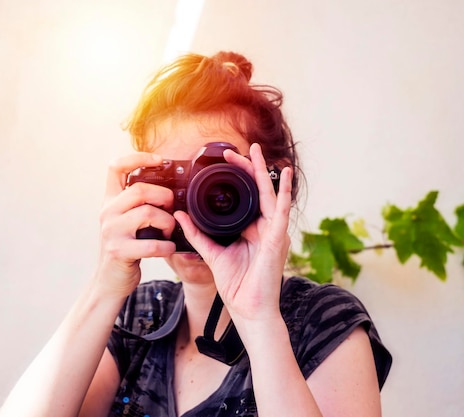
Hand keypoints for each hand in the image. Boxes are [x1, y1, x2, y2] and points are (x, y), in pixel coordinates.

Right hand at [95, 152, 176, 296]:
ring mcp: (111, 231)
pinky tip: (168, 248)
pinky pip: (151, 244)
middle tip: (172, 209)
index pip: (116, 167)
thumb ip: (139, 204)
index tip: (159, 160)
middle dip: (164, 197)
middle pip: (140, 190)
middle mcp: (107, 212)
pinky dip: (166, 246)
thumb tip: (171, 191)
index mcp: (110, 201)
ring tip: (169, 233)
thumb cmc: (127, 248)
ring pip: (148, 213)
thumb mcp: (127, 221)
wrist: (109, 281)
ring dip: (168, 222)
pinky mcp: (119, 251)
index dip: (138, 157)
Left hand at [174, 143, 292, 323]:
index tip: (225, 163)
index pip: (247, 197)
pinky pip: (281, 212)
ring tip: (256, 152)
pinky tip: (283, 177)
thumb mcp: (212, 254)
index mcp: (253, 230)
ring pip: (270, 195)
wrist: (249, 309)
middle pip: (258, 191)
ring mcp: (273, 232)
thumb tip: (179, 215)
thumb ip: (197, 234)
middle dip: (248, 169)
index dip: (238, 178)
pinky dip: (284, 193)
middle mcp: (265, 227)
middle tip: (237, 150)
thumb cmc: (237, 285)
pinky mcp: (277, 240)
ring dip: (263, 173)